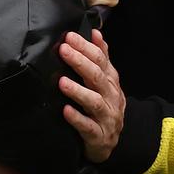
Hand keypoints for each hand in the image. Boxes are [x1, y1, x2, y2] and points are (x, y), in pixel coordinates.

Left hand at [58, 29, 124, 162]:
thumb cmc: (104, 106)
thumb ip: (101, 57)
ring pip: (95, 102)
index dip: (86, 47)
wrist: (111, 141)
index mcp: (111, 81)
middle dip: (80, 62)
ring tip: (62, 81)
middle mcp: (111, 97)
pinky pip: (88, 127)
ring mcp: (106, 117)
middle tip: (64, 50)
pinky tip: (65, 110)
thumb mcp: (106, 81)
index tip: (70, 37)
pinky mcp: (98, 136)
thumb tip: (96, 32)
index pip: (101, 60)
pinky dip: (77, 118)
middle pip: (97, 77)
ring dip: (78, 91)